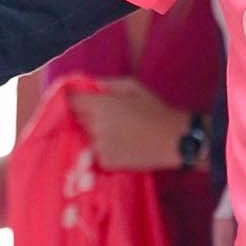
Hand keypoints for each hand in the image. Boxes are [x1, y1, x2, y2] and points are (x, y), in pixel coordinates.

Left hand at [71, 79, 191, 171]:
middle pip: (77, 118)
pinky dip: (104, 148)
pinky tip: (122, 144)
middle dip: (86, 115)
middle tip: (106, 115)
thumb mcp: (134, 86)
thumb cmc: (156, 110)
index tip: (79, 98)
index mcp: (101, 105)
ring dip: (94, 132)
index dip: (74, 99)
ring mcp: (99, 146)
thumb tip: (88, 85)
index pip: (72, 100)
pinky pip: (96, 152)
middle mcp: (96, 126)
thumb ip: (107, 83)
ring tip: (117, 131)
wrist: (174, 141)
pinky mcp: (106, 162)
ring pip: (86, 136)